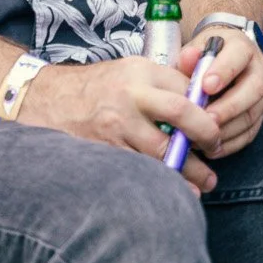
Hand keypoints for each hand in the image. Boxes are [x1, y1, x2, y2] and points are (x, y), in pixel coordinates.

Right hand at [14, 57, 221, 191]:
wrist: (45, 99)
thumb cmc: (96, 88)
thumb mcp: (129, 71)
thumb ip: (164, 83)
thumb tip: (205, 102)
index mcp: (139, 73)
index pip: (186, 90)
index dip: (208, 112)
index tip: (216, 128)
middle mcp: (128, 96)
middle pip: (182, 114)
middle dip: (207, 136)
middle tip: (216, 151)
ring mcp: (115, 125)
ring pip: (164, 151)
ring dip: (190, 171)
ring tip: (205, 182)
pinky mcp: (104, 150)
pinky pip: (141, 171)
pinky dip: (162, 184)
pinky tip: (176, 191)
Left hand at [179, 27, 262, 158]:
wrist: (223, 58)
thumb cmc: (205, 54)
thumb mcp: (196, 47)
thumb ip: (190, 55)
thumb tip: (188, 57)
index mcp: (242, 47)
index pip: (238, 57)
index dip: (224, 71)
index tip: (205, 86)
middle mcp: (259, 70)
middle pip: (253, 90)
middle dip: (229, 107)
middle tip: (206, 120)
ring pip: (252, 115)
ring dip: (229, 130)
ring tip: (205, 138)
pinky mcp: (261, 114)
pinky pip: (250, 132)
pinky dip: (231, 143)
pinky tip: (212, 149)